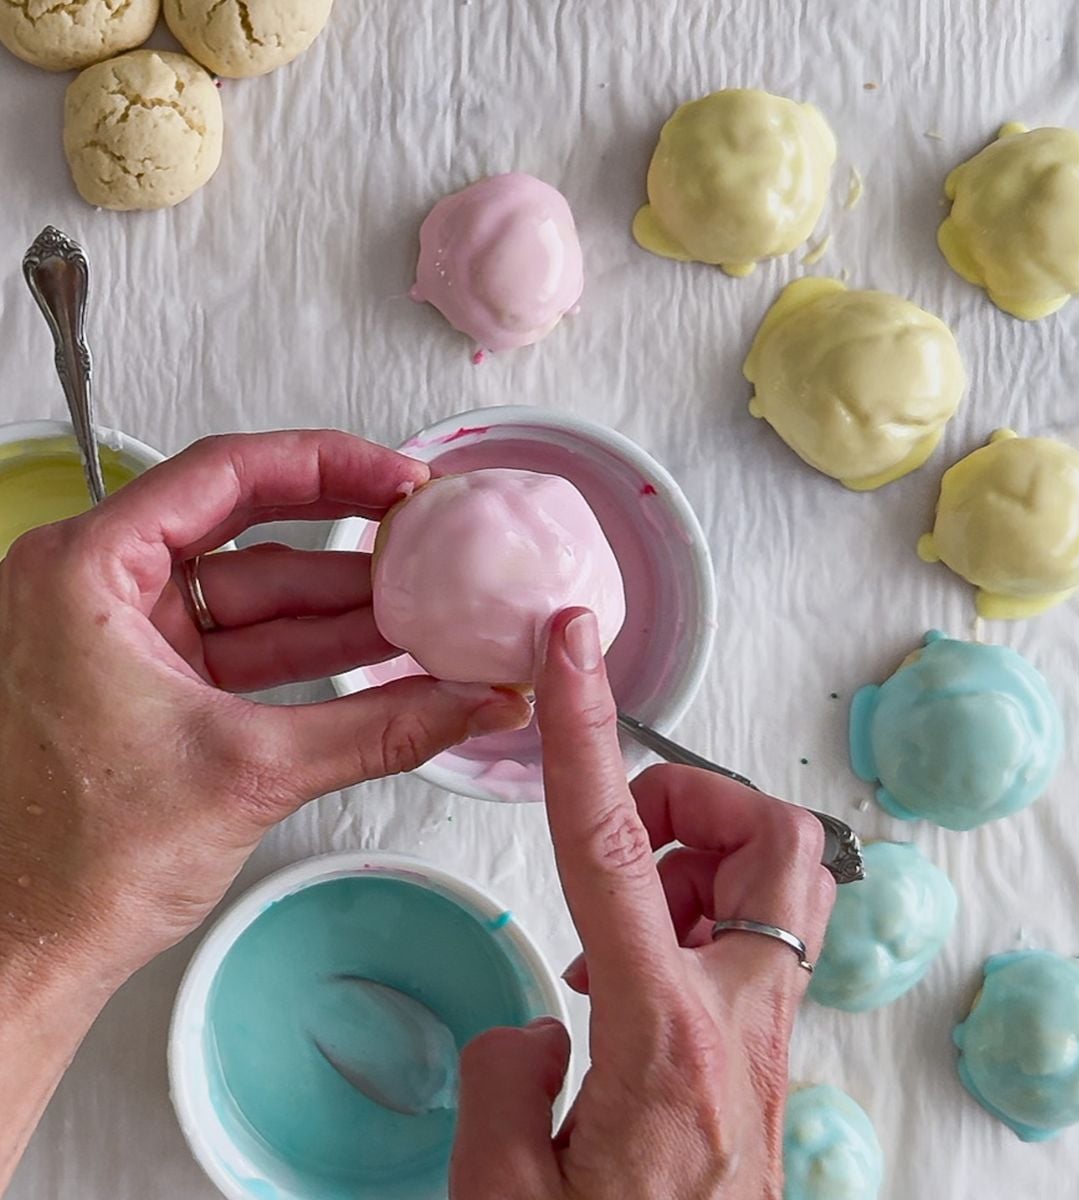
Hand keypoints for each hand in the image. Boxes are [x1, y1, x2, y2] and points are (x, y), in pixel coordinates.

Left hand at [0, 430, 531, 990]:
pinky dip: (307, 652)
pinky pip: (242, 646)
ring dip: (338, 606)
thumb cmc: (72, 865)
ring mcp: (120, 639)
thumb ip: (382, 729)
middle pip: (244, 526)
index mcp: (84, 574)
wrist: (27, 954)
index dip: (327, 466)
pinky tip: (377, 656)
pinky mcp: (146, 684)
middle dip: (343, 537)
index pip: (224, 474)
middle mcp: (93, 591)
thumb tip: (470, 702)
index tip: (396, 477)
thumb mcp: (252, 772)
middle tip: (420, 528)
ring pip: (251, 594)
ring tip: (422, 608)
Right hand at [450, 609, 834, 1199]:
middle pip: (778, 836)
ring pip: (788, 879)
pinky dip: (704, 917)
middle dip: (705, 801)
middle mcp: (743, 1017)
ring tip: (628, 923)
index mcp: (663, 1034)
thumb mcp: (501, 1194)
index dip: (584, 731)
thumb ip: (505, 1075)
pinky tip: (641, 977)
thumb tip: (544, 1018)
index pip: (613, 844)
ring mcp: (774, 1032)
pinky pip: (766, 934)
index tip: (572, 650)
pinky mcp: (777, 1048)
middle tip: (638, 837)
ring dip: (705, 862)